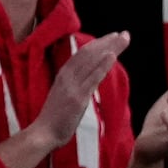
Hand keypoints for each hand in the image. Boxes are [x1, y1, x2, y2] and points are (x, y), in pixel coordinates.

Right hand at [16, 31, 130, 167]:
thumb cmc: (55, 117)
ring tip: (123, 39)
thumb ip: (75, 84)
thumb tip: (88, 76)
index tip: (112, 37)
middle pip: (89, 54)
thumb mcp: (64, 94)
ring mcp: (72, 87)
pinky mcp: (78, 98)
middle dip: (107, 42)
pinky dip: (102, 66)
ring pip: (92, 62)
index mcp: (64, 75)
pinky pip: (91, 79)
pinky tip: (112, 56)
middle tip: (124, 34)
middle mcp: (67, 77)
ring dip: (109, 49)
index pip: (83, 54)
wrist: (43, 133)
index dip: (98, 44)